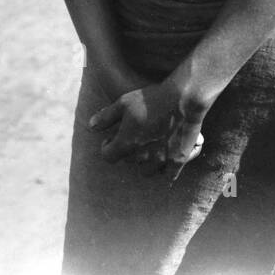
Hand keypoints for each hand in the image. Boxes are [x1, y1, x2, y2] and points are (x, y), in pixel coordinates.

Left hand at [89, 80, 208, 177]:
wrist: (183, 99)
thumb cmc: (152, 99)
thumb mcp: (124, 102)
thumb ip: (106, 117)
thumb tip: (91, 127)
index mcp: (126, 143)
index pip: (108, 156)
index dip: (107, 147)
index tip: (111, 138)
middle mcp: (142, 156)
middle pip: (128, 161)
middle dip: (127, 151)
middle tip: (132, 136)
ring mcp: (160, 160)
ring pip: (147, 171)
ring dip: (144, 162)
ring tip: (148, 148)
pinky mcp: (178, 160)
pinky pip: (168, 175)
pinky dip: (164, 170)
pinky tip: (165, 158)